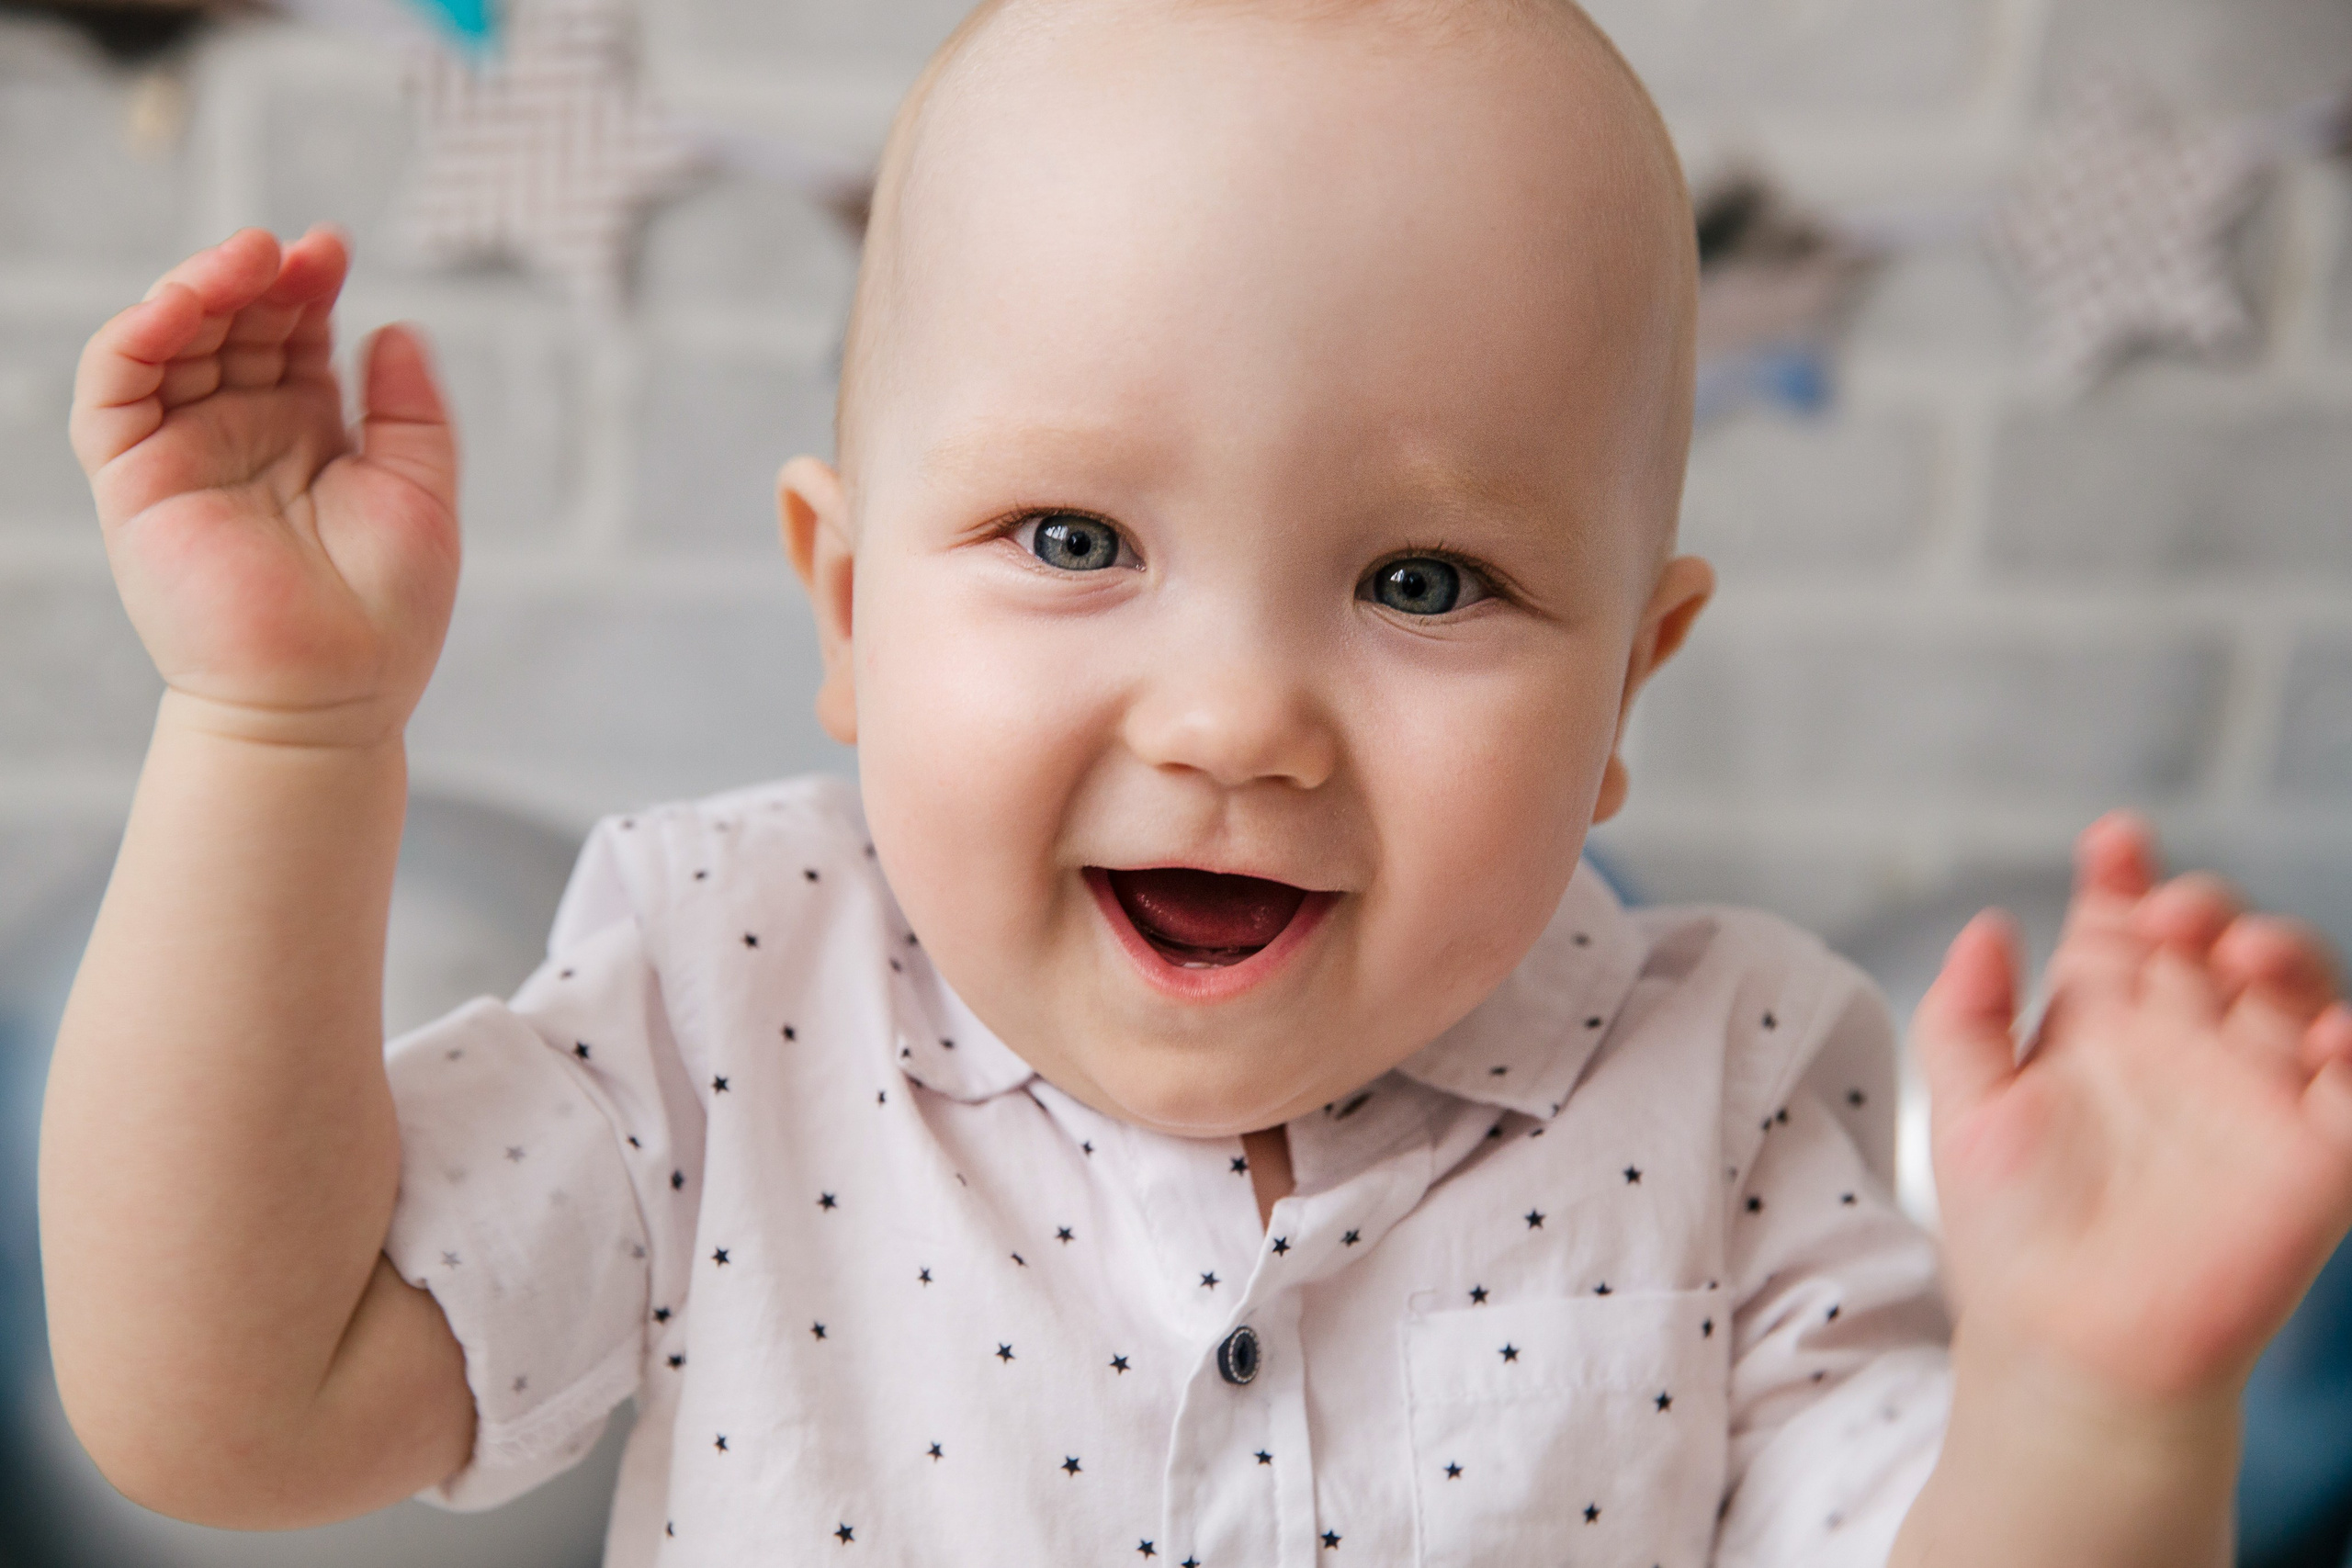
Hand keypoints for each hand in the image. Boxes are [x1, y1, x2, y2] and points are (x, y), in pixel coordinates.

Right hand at [72, 227, 459, 747]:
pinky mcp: (133, 482)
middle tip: (294, 252)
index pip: (289, 333)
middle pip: (230, 324)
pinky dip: (135, 336)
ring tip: (248, 260)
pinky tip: (177, 304)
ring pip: (167, 341)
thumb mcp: (422, 491)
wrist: (331, 697)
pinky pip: (112, 391)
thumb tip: (396, 327)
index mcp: (306, 433)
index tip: (331, 248)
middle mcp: (239, 434)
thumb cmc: (387, 613)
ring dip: (198, 288)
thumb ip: (410, 409)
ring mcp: (183, 453)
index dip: (304, 284)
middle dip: (257, 276)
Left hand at [1915, 813, 2351, 1405]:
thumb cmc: (2011, 1238)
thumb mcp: (1967, 1111)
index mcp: (2102, 1026)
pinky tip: (2326, 1036)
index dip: (2124, 875)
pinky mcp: (2316, 1158)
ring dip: (2284, 953)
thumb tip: (1985, 923)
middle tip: (2170, 918)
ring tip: (2243, 955)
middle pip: (2215, 939)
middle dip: (2203, 905)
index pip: (2123, 925)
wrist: (2065, 1346)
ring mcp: (2254, 1095)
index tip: (2115, 841)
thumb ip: (1964, 1015)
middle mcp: (2184, 1047)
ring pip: (2297, 991)